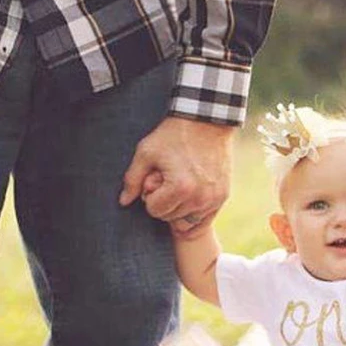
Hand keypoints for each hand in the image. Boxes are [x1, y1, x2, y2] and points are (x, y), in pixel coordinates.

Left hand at [119, 117, 236, 239]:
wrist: (207, 123)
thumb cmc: (173, 135)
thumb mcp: (146, 152)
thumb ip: (132, 179)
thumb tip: (123, 202)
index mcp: (180, 188)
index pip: (155, 211)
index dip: (150, 197)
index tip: (154, 181)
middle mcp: (199, 198)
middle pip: (170, 218)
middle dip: (164, 203)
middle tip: (166, 183)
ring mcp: (213, 200)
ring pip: (186, 222)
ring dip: (179, 210)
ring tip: (178, 190)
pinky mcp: (222, 198)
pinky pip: (204, 221)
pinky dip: (194, 216)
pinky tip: (188, 204)